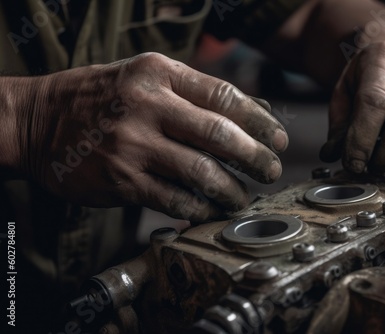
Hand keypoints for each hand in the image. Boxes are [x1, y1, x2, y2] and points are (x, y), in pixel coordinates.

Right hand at [17, 53, 287, 220]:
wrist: (39, 120)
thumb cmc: (102, 97)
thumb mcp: (146, 78)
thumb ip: (195, 93)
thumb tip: (253, 113)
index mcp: (159, 74)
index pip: (226, 97)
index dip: (261, 122)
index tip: (278, 140)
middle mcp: (147, 105)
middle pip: (221, 135)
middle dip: (256, 158)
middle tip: (271, 171)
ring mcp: (133, 144)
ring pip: (202, 172)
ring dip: (231, 190)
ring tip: (242, 196)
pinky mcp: (122, 180)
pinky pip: (175, 199)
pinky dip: (200, 208)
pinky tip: (209, 209)